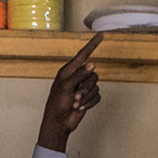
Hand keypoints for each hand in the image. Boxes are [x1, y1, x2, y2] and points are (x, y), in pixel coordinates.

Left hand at [38, 32, 103, 151]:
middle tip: (75, 98)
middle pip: (92, 75)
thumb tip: (91, 64)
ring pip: (95, 86)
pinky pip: (97, 97)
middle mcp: (77, 77)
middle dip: (85, 88)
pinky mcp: (89, 98)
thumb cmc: (57, 104)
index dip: (92, 44)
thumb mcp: (66, 86)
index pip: (83, 54)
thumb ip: (79, 74)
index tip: (101, 35)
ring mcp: (83, 88)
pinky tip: (80, 108)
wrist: (59, 122)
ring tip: (75, 104)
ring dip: (86, 97)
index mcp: (69, 71)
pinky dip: (89, 103)